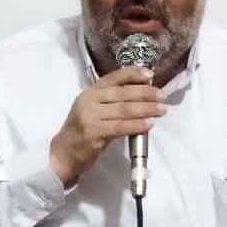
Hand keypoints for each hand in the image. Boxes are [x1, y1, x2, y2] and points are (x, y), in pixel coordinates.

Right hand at [50, 66, 165, 186]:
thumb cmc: (83, 130)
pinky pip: (120, 127)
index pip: (114, 77)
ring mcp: (89, 117)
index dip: (132, 74)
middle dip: (145, 94)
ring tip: (161, 110)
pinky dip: (136, 125)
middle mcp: (89, 101)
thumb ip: (112, 101)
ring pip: (124, 110)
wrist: (64, 152)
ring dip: (146, 109)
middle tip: (162, 96)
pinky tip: (149, 124)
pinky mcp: (93, 133)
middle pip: (122, 94)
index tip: (150, 74)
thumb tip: (143, 93)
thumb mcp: (94, 109)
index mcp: (90, 92)